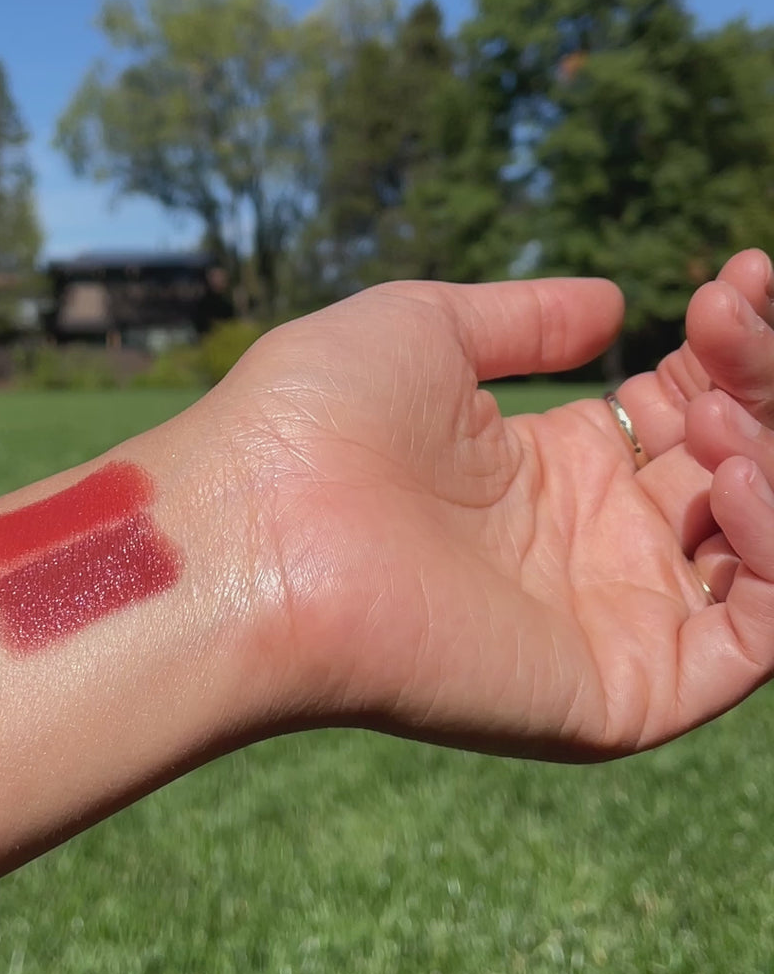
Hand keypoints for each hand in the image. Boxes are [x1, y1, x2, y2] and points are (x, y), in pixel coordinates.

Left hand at [219, 250, 773, 758]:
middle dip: (756, 392)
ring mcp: (604, 620)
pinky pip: (756, 644)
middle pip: (730, 472)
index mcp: (545, 468)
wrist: (252, 528)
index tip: (734, 284)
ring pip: (759, 555)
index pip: (679, 416)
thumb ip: (524, 320)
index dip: (722, 354)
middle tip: (732, 324)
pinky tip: (735, 479)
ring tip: (724, 414)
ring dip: (772, 470)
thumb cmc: (312, 419)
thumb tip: (615, 305)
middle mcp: (583, 545)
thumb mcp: (425, 328)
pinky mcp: (617, 690)